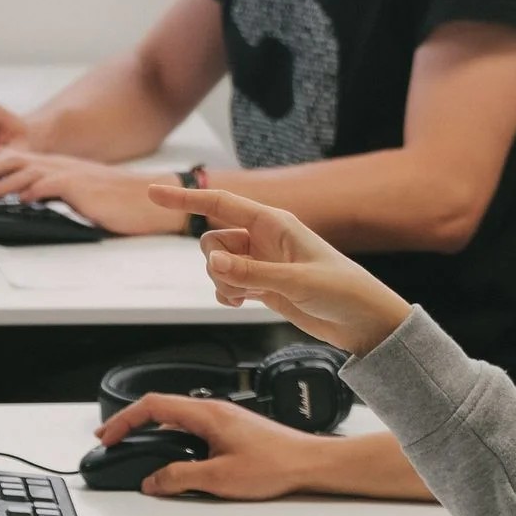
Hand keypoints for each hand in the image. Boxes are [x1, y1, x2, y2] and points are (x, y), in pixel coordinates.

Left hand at [0, 150, 184, 235]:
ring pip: (26, 172)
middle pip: (14, 160)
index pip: (18, 159)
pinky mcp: (80, 188)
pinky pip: (51, 185)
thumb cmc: (118, 201)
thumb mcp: (81, 194)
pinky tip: (19, 198)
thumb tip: (30, 201)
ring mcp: (70, 175)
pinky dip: (32, 190)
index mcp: (59, 166)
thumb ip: (56, 193)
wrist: (149, 198)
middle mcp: (61, 166)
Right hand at [94, 392, 331, 498]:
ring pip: (176, 419)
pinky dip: (171, 438)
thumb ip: (180, 477)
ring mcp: (222, 419)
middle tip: (111, 440)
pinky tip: (169, 455)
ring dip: (152, 431)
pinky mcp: (230, 430)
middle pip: (161, 408)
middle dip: (132, 423)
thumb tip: (152, 480)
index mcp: (207, 414)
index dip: (125, 419)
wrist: (309, 463)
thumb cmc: (276, 463)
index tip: (108, 435)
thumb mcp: (220, 477)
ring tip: (134, 448)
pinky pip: (191, 428)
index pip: (153, 405)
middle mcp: (213, 411)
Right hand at [147, 185, 411, 353]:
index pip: (221, 205)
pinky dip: (225, 293)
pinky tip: (239, 303)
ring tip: (243, 297)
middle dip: (213, 261)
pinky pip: (227, 284)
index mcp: (275, 224)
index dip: (185, 198)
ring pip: (218, 264)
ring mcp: (262, 263)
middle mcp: (265, 239)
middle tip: (236, 281)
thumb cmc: (343, 292)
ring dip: (220, 282)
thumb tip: (214, 265)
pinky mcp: (263, 285)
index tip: (153, 193)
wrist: (363, 322)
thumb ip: (253, 274)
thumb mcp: (298, 282)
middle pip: (213, 240)